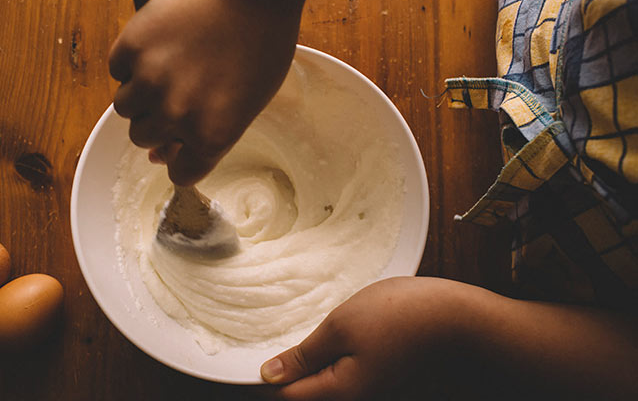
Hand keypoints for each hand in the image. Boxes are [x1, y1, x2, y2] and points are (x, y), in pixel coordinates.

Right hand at [108, 0, 303, 184]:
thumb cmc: (259, 47)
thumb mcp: (246, 103)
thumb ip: (207, 136)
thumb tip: (160, 154)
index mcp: (212, 136)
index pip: (180, 174)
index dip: (181, 157)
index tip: (182, 143)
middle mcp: (176, 115)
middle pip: (144, 139)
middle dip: (159, 121)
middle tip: (180, 91)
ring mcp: (149, 80)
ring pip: (125, 108)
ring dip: (141, 94)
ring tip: (168, 67)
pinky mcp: (130, 48)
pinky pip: (117, 70)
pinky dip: (132, 62)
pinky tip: (161, 45)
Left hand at [260, 277, 466, 399]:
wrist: (454, 314)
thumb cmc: (398, 315)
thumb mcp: (340, 328)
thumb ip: (303, 355)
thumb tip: (268, 376)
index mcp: (339, 392)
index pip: (285, 396)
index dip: (264, 376)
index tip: (253, 351)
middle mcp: (352, 397)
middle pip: (303, 393)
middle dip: (286, 369)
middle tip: (276, 336)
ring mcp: (366, 386)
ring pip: (322, 380)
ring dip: (307, 359)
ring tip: (302, 330)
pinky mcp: (376, 373)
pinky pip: (339, 370)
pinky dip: (328, 354)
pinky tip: (328, 332)